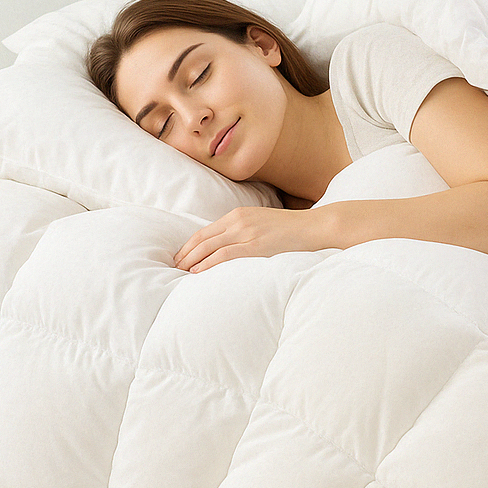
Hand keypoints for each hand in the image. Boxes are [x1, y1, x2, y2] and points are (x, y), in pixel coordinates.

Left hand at [174, 205, 324, 271]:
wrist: (315, 227)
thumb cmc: (292, 229)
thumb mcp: (262, 224)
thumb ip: (244, 232)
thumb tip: (229, 248)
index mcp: (239, 214)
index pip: (204, 231)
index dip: (187, 245)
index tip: (178, 257)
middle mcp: (239, 221)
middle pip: (202, 238)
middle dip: (184, 254)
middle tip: (172, 267)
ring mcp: (247, 232)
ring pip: (209, 246)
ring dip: (191, 260)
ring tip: (179, 272)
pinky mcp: (257, 245)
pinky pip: (225, 254)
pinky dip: (208, 263)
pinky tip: (198, 271)